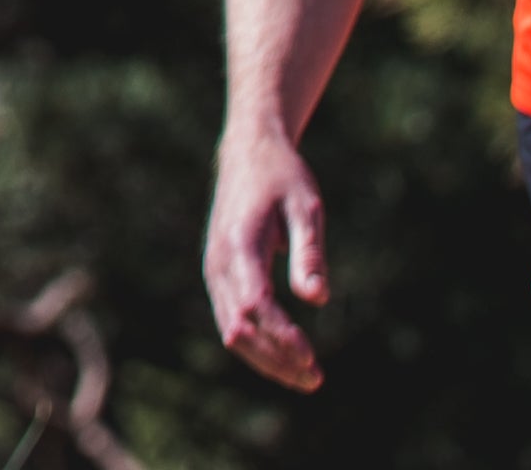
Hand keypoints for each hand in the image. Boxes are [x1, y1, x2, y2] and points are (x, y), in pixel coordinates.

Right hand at [203, 121, 331, 389]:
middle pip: (239, 327)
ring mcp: (213, 269)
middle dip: (275, 359)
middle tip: (315, 379)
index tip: (311, 358)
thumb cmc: (283, 177)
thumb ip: (309, 254)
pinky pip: (230, 318)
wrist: (247, 151)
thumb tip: (316, 300)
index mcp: (239, 243)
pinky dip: (256, 343)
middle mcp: (219, 261)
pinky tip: (285, 353)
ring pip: (231, 329)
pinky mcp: (218, 273)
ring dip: (265, 358)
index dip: (282, 336)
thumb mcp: (306, 207)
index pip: (256, 304)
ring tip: (305, 376)